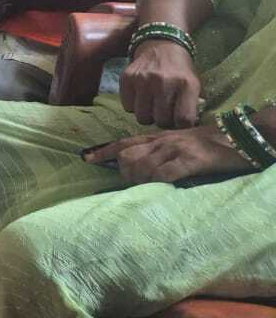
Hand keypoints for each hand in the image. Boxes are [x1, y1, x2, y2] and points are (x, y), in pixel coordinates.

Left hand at [82, 124, 249, 183]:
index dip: (104, 151)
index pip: (123, 142)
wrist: (237, 137)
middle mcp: (162, 141)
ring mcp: (175, 149)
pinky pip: (164, 173)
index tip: (86, 159)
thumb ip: (158, 151)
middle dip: (125, 173)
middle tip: (136, 184)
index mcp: (157, 136)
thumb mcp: (177, 143)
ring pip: (142, 165)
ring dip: (139, 180)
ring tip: (149, 187)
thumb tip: (137, 167)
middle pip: (127, 156)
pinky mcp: (190, 160)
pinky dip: (157, 182)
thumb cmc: (206, 143)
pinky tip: (160, 186)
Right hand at [118, 39, 200, 127]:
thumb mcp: (194, 84)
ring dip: (147, 115)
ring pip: (142, 117)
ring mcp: (143, 80)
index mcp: (186, 84)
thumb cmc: (180, 70)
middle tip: (164, 113)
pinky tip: (141, 97)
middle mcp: (164, 82)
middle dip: (163, 121)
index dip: (182, 125)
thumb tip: (185, 129)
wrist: (161, 44)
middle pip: (161, 121)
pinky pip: (128, 107)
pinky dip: (134, 106)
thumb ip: (191, 106)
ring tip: (152, 106)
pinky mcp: (127, 78)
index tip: (180, 121)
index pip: (184, 120)